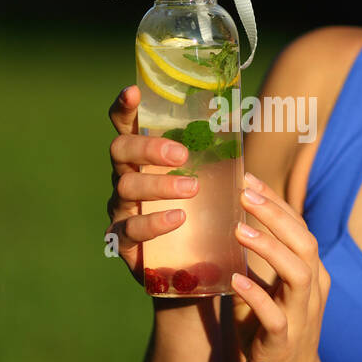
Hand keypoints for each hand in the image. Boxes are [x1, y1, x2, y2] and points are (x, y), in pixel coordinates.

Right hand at [106, 84, 200, 290]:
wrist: (192, 269)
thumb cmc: (200, 214)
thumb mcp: (209, 182)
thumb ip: (214, 156)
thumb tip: (241, 119)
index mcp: (142, 159)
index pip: (125, 126)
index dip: (124, 108)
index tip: (133, 92)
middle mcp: (125, 178)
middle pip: (120, 151)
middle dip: (148, 148)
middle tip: (181, 154)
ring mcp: (121, 209)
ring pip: (127, 187)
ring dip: (160, 184)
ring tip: (192, 188)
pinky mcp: (123, 241)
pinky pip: (131, 228)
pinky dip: (155, 222)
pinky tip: (178, 218)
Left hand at [230, 172, 330, 361]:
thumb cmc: (272, 341)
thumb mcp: (267, 295)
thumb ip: (257, 266)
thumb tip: (227, 228)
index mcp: (308, 276)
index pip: (298, 227)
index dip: (275, 201)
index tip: (247, 177)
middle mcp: (310, 292)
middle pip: (303, 240)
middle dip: (275, 212)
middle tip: (243, 189)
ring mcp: (300, 318)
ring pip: (297, 272)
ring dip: (269, 247)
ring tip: (239, 228)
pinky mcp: (283, 344)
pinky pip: (274, 315)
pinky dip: (256, 294)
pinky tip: (234, 279)